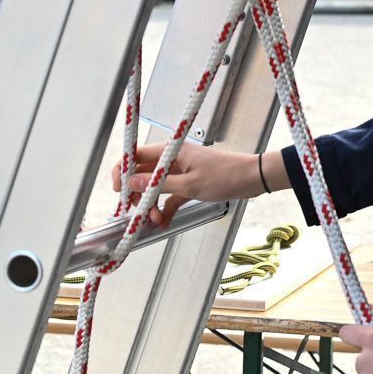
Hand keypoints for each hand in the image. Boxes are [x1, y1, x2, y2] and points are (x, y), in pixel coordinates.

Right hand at [110, 142, 271, 224]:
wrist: (252, 178)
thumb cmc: (225, 176)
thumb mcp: (189, 185)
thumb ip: (159, 185)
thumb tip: (132, 183)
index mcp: (171, 151)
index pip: (136, 155)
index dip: (123, 171)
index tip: (120, 191)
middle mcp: (172, 159)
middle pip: (143, 174)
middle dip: (139, 195)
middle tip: (139, 213)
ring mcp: (181, 171)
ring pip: (156, 188)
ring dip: (152, 205)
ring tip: (155, 221)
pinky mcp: (189, 183)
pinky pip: (171, 196)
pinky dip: (166, 208)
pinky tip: (163, 222)